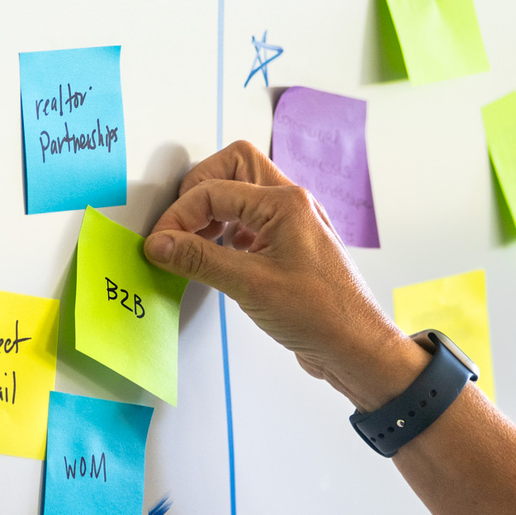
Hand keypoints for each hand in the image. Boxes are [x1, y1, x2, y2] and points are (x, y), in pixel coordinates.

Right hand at [144, 141, 426, 410]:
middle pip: (234, 167)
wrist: (356, 347)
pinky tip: (215, 257)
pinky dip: (226, 231)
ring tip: (192, 241)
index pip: (215, 190)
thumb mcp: (250, 284)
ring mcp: (292, 223)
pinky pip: (250, 221)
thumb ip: (199, 260)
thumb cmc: (321, 315)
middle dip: (199, 190)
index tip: (159, 244)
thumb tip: (160, 244)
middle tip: (178, 225)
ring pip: (243, 191)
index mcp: (285, 202)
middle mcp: (291, 203)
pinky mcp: (288, 245)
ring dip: (213, 210)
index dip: (179, 215)